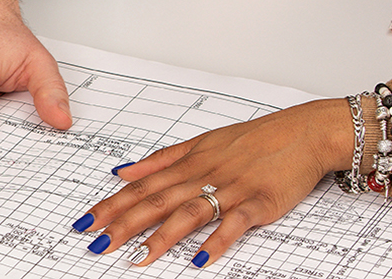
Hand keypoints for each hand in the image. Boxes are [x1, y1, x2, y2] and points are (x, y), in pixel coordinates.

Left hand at [73, 98, 351, 267]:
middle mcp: (204, 174)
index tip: (86, 221)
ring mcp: (232, 189)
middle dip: (124, 223)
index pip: (141, 186)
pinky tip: (199, 260)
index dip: (112, 204)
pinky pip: (235, 223)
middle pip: (157, 201)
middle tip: (97, 243)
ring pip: (189, 212)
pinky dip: (217, 241)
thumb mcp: (202, 141)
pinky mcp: (259, 202)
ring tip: (138, 258)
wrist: (304, 132)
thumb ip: (161, 159)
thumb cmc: (255, 139)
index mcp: (189, 162)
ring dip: (162, 237)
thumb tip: (123, 170)